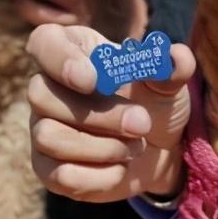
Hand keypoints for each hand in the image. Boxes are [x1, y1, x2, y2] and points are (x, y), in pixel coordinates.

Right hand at [26, 23, 194, 201]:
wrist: (159, 150)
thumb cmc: (155, 103)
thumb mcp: (169, 84)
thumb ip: (172, 68)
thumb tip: (177, 56)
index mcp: (75, 52)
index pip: (44, 42)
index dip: (60, 59)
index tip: (94, 80)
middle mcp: (49, 89)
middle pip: (41, 95)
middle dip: (98, 114)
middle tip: (142, 123)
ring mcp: (43, 130)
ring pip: (48, 136)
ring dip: (102, 146)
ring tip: (137, 146)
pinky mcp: (49, 170)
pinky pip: (60, 174)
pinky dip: (99, 175)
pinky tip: (121, 167)